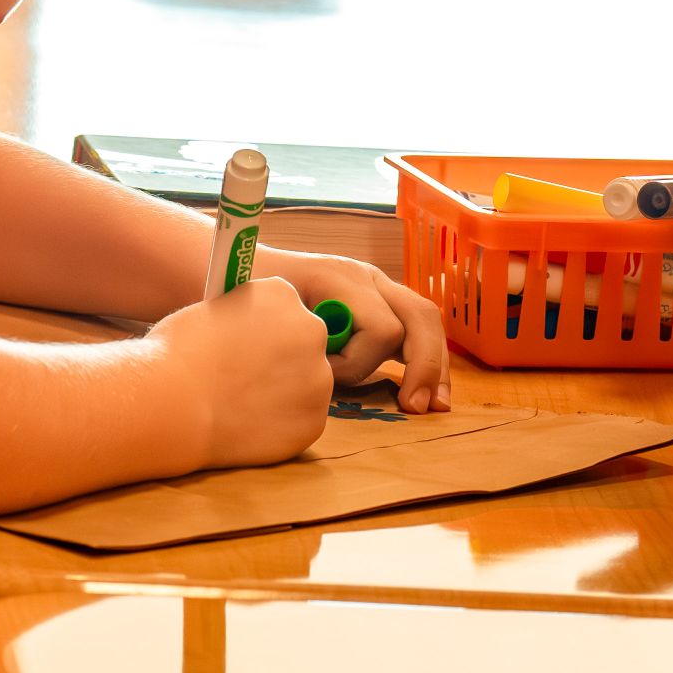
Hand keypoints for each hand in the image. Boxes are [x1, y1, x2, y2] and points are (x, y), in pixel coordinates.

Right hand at [155, 276, 333, 468]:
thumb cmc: (178, 354)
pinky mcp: (313, 422)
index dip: (261, 329)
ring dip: (284, 394)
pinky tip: (248, 427)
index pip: (282, 309)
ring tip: (242, 407)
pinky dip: (280, 426)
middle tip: (245, 379)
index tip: (243, 345)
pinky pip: (301, 421)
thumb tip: (250, 338)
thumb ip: (243, 321)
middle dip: (281, 360)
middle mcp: (311, 330)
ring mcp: (317, 379)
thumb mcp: (212, 312)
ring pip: (307, 385)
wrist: (173, 401)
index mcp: (282, 294)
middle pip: (303, 345)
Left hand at [255, 247, 450, 411]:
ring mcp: (375, 288)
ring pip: (424, 321)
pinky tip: (430, 391)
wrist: (236, 263)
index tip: (324, 374)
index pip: (382, 328)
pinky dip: (424, 359)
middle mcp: (366, 278)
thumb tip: (323, 376)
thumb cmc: (243, 289)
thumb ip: (295, 338)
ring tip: (436, 405)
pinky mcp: (374, 304)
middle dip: (425, 364)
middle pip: (419, 315)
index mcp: (340, 278)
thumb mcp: (264, 311)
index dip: (360, 362)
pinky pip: (412, 327)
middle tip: (416, 408)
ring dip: (433, 363)